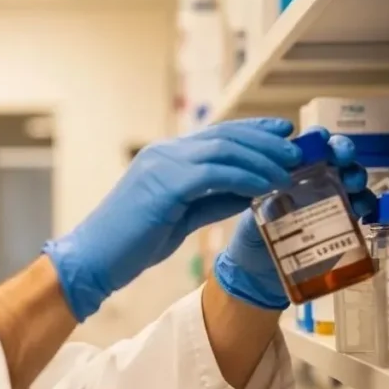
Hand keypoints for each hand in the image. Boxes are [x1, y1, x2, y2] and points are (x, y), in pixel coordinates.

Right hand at [43, 118, 300, 320]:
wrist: (93, 258)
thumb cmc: (131, 242)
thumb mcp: (180, 217)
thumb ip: (212, 200)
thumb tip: (249, 191)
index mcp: (165, 157)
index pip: (218, 134)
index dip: (254, 130)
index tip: (283, 132)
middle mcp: (164, 153)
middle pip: (226, 135)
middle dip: (265, 140)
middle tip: (295, 149)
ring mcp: (162, 165)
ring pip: (224, 150)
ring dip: (261, 159)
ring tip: (287, 169)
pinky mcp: (164, 185)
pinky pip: (214, 174)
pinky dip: (244, 178)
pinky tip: (264, 187)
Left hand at [215, 128, 377, 309]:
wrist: (258, 273)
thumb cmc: (254, 236)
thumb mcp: (255, 213)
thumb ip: (264, 197)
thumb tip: (273, 183)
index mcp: (294, 173)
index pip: (313, 147)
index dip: (322, 139)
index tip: (323, 141)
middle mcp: (316, 183)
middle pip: (339, 158)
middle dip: (345, 154)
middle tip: (343, 161)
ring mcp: (332, 202)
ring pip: (354, 180)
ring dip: (358, 177)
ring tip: (353, 187)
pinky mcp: (343, 226)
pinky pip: (363, 210)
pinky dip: (369, 207)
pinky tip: (364, 211)